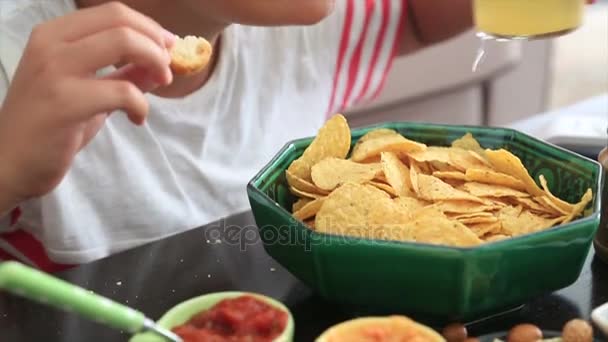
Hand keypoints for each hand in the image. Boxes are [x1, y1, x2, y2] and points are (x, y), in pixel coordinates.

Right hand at [0, 1, 174, 211]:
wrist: (10, 163)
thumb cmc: (49, 127)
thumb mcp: (88, 91)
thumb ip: (121, 74)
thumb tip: (159, 64)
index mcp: (53, 35)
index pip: (112, 12)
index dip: (149, 28)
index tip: (167, 47)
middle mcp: (50, 44)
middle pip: (121, 22)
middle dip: (156, 43)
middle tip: (167, 68)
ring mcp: (54, 70)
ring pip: (123, 43)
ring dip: (154, 63)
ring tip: (160, 85)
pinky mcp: (64, 102)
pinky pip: (122, 90)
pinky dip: (141, 105)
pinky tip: (137, 119)